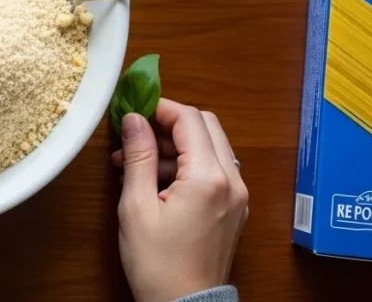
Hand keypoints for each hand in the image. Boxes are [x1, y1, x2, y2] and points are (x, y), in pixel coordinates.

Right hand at [112, 98, 247, 301]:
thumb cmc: (157, 264)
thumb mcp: (137, 207)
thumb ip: (139, 157)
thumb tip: (133, 119)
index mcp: (209, 178)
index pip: (189, 119)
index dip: (159, 108)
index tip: (132, 110)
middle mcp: (232, 181)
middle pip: (206, 126)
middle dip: (170, 123)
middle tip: (136, 134)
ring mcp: (238, 196)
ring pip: (212, 146)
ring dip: (177, 145)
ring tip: (136, 163)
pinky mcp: (235, 209)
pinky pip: (215, 169)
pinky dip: (189, 163)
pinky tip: (158, 180)